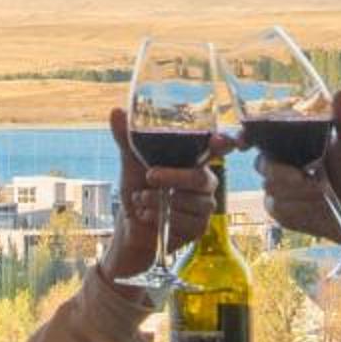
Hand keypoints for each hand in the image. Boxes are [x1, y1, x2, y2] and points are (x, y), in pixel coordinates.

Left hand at [103, 105, 225, 279]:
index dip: (224, 143)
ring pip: (191, 202)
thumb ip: (128, 138)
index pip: (220, 148)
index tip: (219, 141)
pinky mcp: (199, 229)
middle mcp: (205, 182)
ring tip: (141, 199)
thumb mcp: (131, 161)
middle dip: (173, 177)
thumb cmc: (138, 188)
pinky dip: (161, 218)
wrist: (130, 225)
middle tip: (149, 177)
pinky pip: (186, 223)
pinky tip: (148, 215)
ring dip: (159, 201)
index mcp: (195, 160)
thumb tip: (116, 112)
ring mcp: (204, 207)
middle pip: (200, 178)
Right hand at [254, 89, 340, 242]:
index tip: (244, 143)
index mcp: (293, 139)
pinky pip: (277, 207)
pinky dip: (298, 208)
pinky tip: (315, 206)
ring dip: (298, 192)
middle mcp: (281, 161)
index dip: (246, 136)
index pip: (260, 133)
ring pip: (270, 187)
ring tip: (323, 191)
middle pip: (262, 163)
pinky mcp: (281, 209)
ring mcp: (279, 186)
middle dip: (283, 173)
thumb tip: (340, 92)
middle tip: (308, 177)